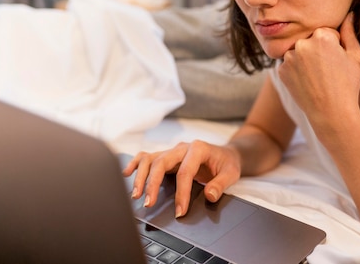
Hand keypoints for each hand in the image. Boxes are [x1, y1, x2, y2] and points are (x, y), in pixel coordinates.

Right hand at [123, 141, 240, 217]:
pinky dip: (136, 164)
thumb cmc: (227, 163)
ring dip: (141, 176)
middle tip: (149, 203)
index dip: (181, 193)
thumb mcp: (231, 173)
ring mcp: (172, 152)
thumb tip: (209, 195)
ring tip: (136, 195)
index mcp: (198, 149)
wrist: (227, 155)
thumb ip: (221, 184)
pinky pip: (147, 157)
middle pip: (161, 162)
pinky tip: (127, 174)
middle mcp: (182, 148)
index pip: (185, 171)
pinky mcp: (166, 157)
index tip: (179, 211)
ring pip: (150, 159)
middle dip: (153, 184)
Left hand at [277, 13, 359, 135]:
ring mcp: (289, 58)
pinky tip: (307, 83)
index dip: (334, 46)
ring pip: (298, 52)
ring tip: (317, 78)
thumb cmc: (348, 85)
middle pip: (311, 40)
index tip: (337, 61)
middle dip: (318, 51)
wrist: (331, 114)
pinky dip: (296, 71)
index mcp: (322, 36)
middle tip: (327, 71)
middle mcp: (303, 43)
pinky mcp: (281, 70)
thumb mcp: (356, 57)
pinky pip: (289, 64)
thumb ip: (350, 32)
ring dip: (305, 60)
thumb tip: (349, 13)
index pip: (326, 32)